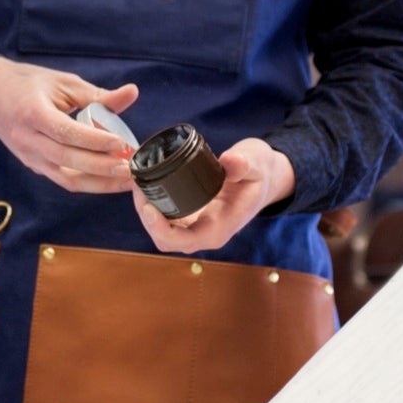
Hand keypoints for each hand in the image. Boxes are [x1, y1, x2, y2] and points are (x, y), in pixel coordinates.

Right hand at [0, 56, 138, 192]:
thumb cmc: (28, 85)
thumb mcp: (62, 83)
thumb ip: (97, 94)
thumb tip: (132, 93)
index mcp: (32, 113)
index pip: (66, 132)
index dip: (94, 140)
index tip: (121, 143)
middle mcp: (28, 140)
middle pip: (67, 160)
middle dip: (101, 167)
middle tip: (131, 167)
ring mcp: (29, 157)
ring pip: (66, 178)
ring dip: (98, 183)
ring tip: (126, 179)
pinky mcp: (34, 166)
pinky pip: (63, 179)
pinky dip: (88, 182)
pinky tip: (110, 179)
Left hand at [132, 137, 295, 252]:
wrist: (264, 177)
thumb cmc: (259, 172)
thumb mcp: (256, 162)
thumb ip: (244, 163)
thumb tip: (230, 162)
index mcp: (221, 227)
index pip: (184, 240)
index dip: (161, 229)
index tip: (148, 206)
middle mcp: (206, 232)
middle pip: (166, 239)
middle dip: (146, 218)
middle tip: (138, 185)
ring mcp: (197, 226)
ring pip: (162, 231)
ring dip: (145, 212)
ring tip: (137, 181)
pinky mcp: (190, 216)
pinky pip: (164, 219)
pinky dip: (151, 205)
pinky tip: (144, 185)